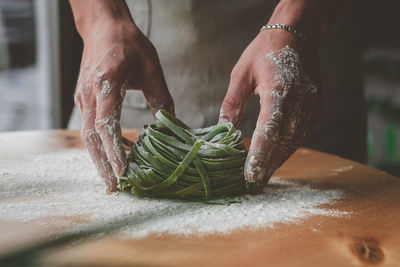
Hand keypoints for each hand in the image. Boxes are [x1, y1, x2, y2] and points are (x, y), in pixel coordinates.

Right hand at [74, 22, 173, 192]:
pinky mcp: (85, 99)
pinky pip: (92, 126)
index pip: (106, 124)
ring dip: (101, 157)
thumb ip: (161, 98)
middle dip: (102, 164)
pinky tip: (117, 151)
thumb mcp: (151, 68)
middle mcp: (89, 94)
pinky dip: (103, 143)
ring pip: (89, 135)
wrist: (103, 26)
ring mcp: (83, 97)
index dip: (113, 150)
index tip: (122, 171)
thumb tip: (172, 126)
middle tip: (114, 187)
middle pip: (92, 137)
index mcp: (106, 84)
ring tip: (115, 177)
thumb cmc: (127, 43)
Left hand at [219, 28, 320, 192]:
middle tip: (252, 185)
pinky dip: (287, 148)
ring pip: (295, 141)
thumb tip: (222, 132)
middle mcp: (299, 100)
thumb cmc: (264, 51)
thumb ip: (232, 105)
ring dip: (278, 161)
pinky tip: (275, 158)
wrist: (297, 35)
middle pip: (284, 141)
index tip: (250, 175)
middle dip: (268, 165)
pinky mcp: (316, 107)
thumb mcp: (241, 75)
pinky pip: (301, 134)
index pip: (269, 130)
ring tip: (262, 177)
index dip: (260, 154)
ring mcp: (311, 105)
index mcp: (278, 90)